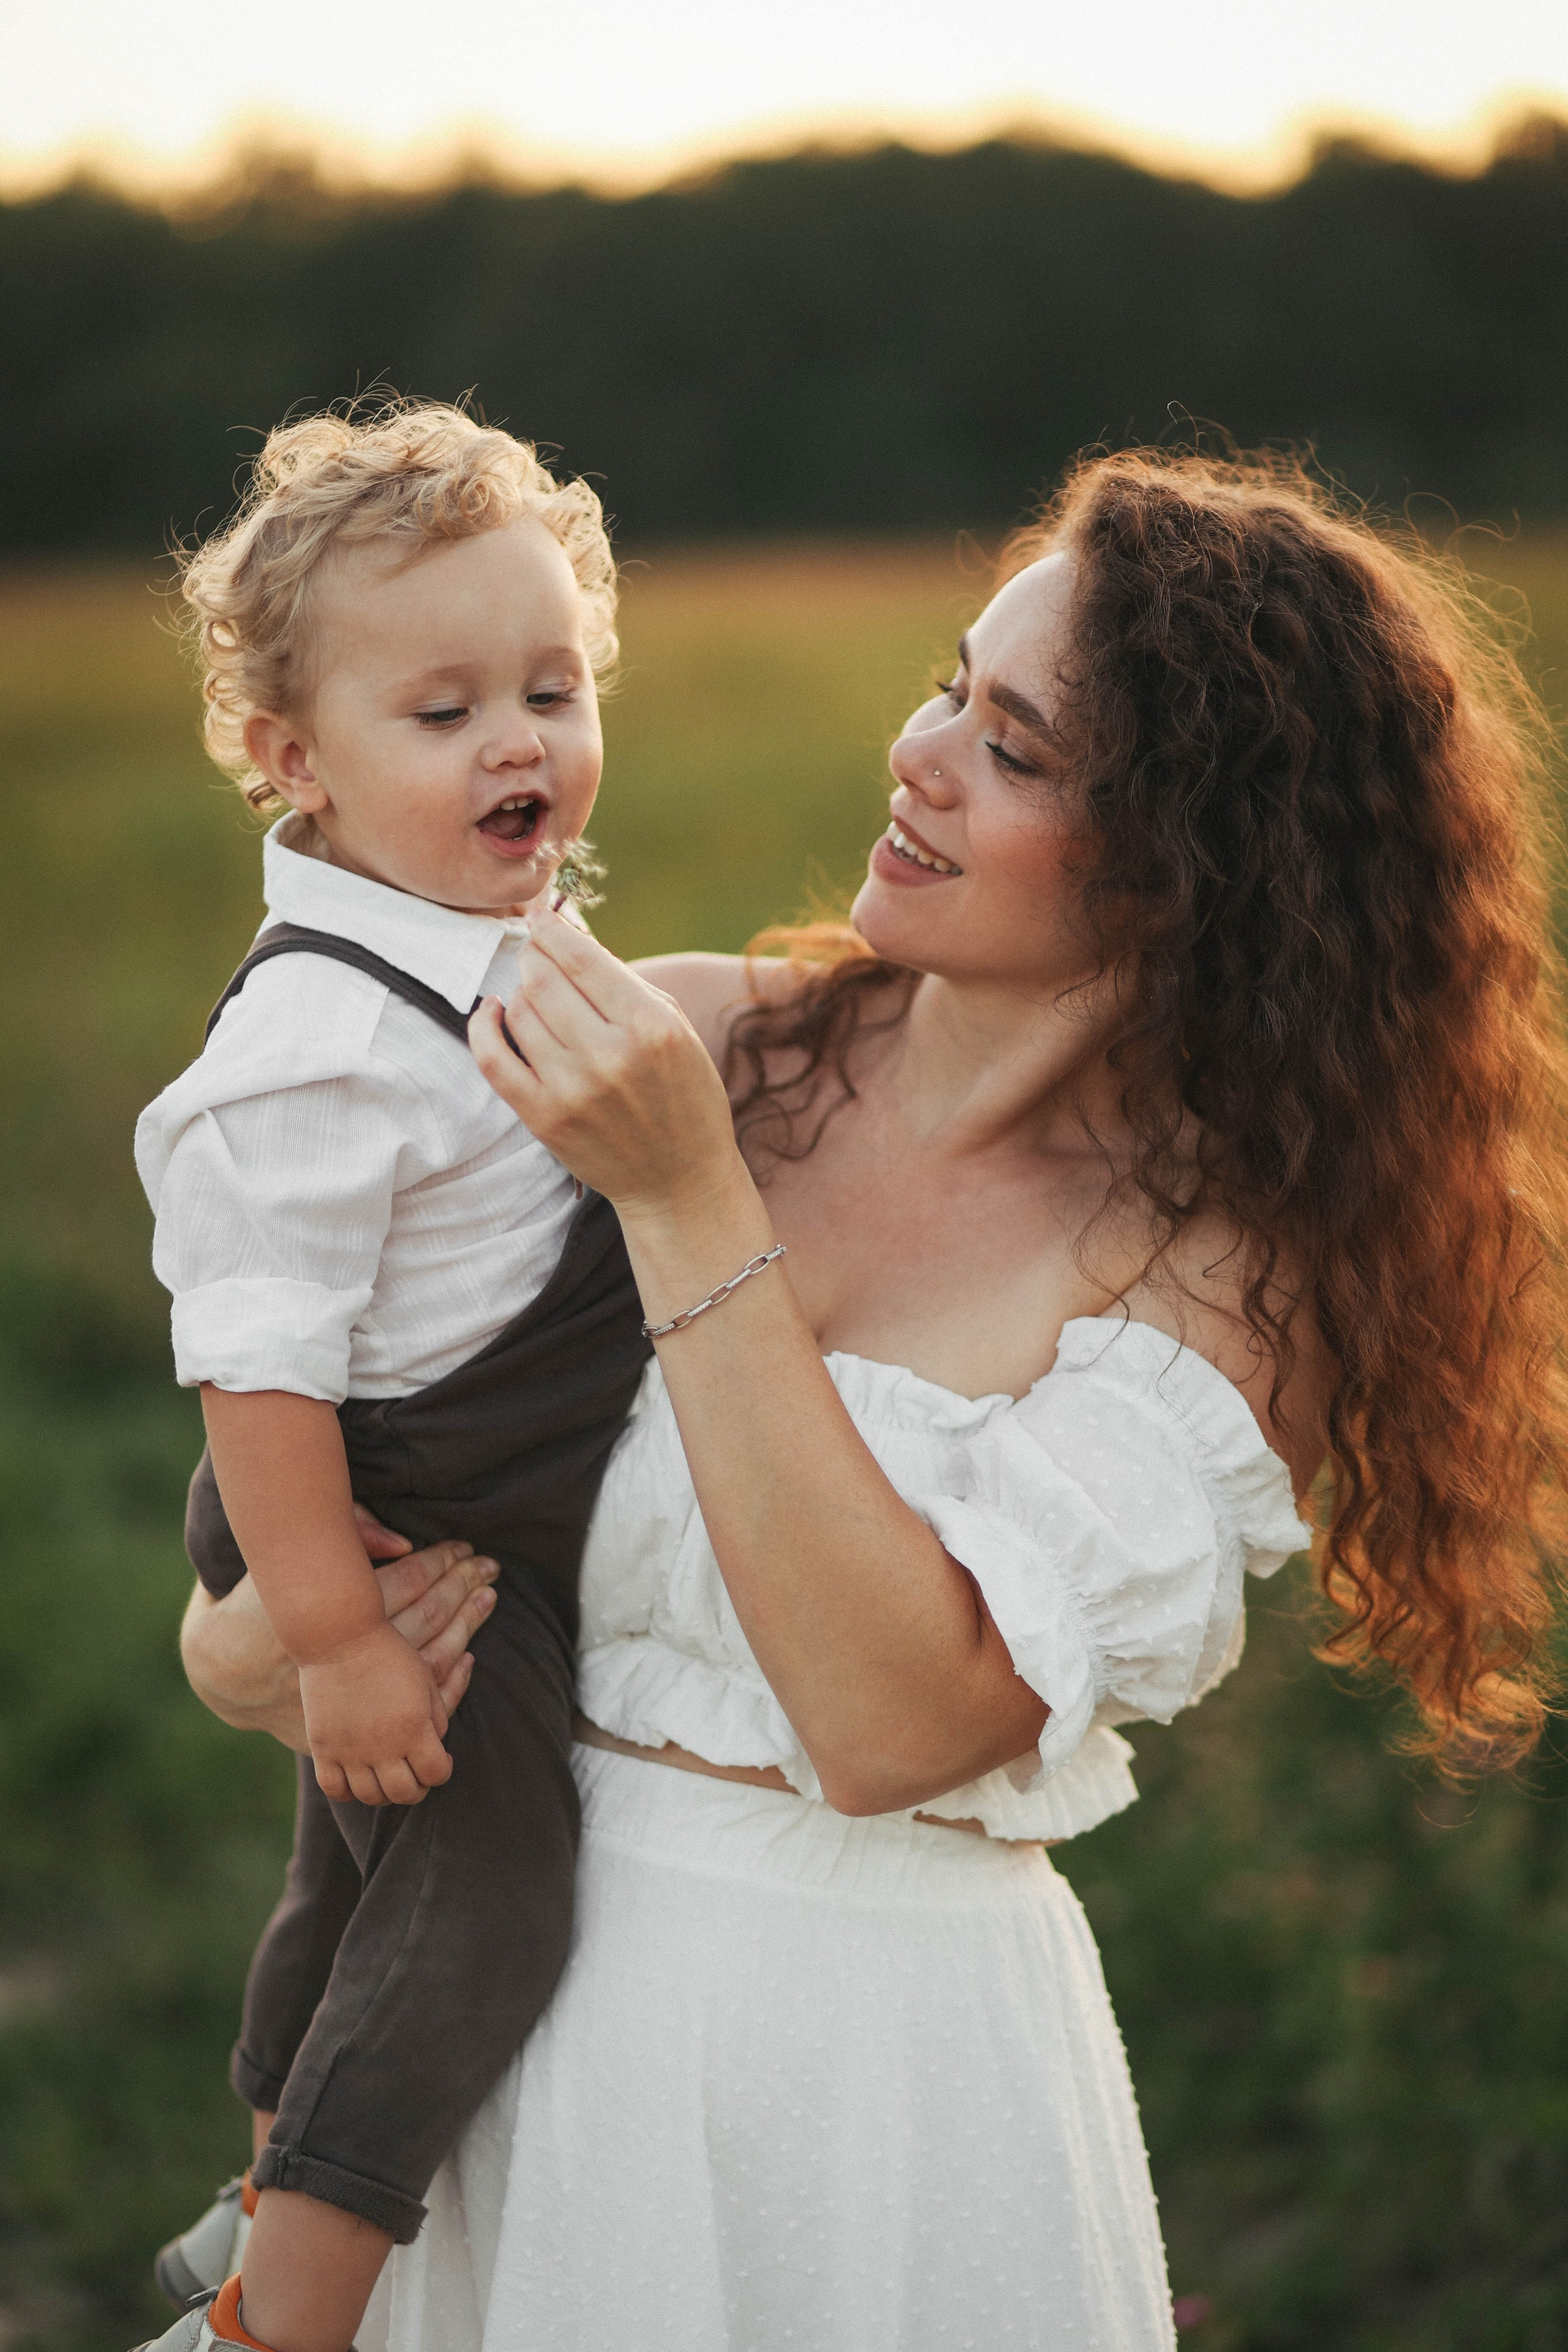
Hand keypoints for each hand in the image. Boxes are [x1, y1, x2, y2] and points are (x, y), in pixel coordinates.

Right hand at [298, 1619, 453, 1807]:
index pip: (437, 1774)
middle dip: (417, 1788)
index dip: (442, 1770)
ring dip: (384, 1792)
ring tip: (387, 1776)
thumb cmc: (388, 1653)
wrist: (340, 1637)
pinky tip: (356, 1778)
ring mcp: (350, 1751)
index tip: (439, 1759)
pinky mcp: (323, 1748)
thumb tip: (436, 1746)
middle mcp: (383, 1747)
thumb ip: (437, 1717)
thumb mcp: (425, 1679)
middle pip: (405, 1794)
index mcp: (413, 1728)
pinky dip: (348, 1791)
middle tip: (415, 1774)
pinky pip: (334, 1789)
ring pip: (370, 1797)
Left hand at [468, 904, 745, 1219]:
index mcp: (651, 1026)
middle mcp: (610, 1056)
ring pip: (520, 1012)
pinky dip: (484, 1026)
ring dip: (522, 993)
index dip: (553, 929)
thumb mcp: (676, 1030)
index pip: (581, 957)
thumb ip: (626, 985)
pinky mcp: (544, 1118)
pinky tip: (492, 1012)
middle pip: (542, 978)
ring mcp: (573, 1090)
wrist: (680, 1180)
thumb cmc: (684, 1096)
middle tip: (536, 954)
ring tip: (538, 997)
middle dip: (534, 956)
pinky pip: (493, 1058)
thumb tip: (570, 941)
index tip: (542, 917)